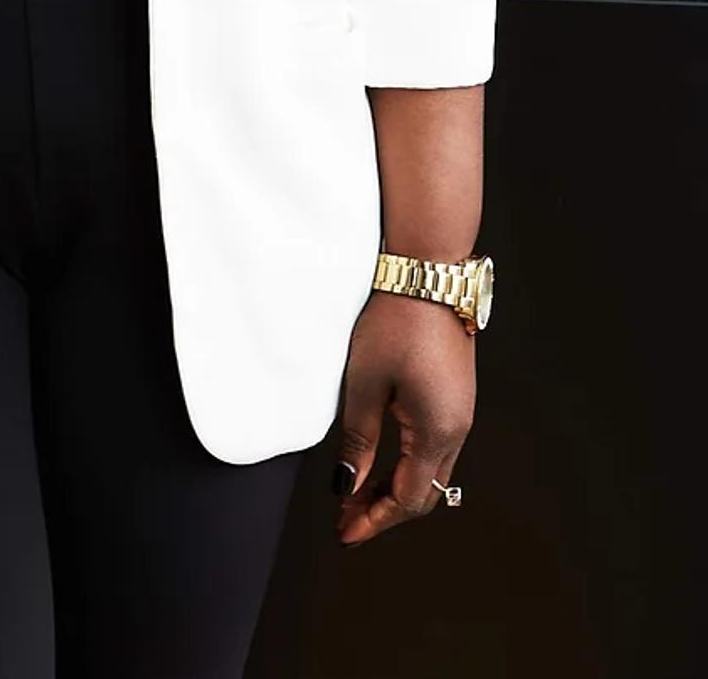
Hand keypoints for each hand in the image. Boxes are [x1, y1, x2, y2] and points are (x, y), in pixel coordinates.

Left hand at [330, 290, 474, 545]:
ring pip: (432, 471)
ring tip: (356, 491)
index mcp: (436, 431)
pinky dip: (408, 463)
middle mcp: (457, 428)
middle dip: (385, 510)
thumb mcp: (364, 384)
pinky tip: (382, 459)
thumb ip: (357, 441)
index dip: (375, 520)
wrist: (428, 273)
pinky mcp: (456, 395)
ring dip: (396, 486)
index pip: (408, 498)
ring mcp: (461, 412)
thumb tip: (346, 485)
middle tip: (347, 517)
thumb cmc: (395, 322)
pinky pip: (436, 446)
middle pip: (425, 493)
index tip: (345, 533)